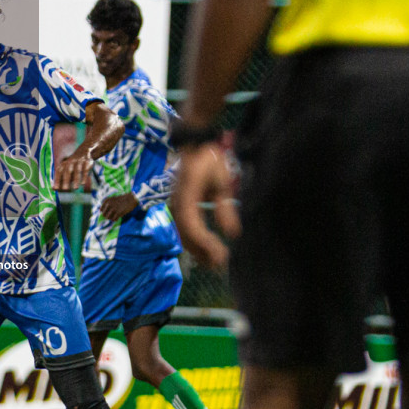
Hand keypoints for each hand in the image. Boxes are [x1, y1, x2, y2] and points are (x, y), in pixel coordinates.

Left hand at [54, 148, 91, 191]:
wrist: (84, 152)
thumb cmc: (73, 165)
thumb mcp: (66, 170)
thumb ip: (61, 178)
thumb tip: (53, 189)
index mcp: (64, 164)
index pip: (59, 172)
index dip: (57, 180)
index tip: (55, 188)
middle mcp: (70, 162)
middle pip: (67, 172)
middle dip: (66, 180)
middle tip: (65, 189)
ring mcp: (79, 162)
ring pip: (77, 171)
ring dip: (76, 179)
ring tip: (75, 188)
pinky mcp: (87, 163)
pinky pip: (85, 170)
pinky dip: (84, 177)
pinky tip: (83, 183)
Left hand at [99, 193, 138, 221]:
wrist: (131, 198)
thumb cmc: (122, 199)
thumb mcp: (113, 199)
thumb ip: (108, 204)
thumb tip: (103, 212)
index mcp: (107, 201)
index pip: (101, 210)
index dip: (104, 212)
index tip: (108, 212)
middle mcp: (109, 204)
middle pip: (104, 215)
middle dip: (107, 216)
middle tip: (111, 215)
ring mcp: (113, 209)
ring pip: (108, 218)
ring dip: (111, 218)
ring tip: (115, 216)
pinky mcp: (118, 213)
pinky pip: (114, 219)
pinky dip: (115, 219)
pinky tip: (118, 217)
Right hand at [172, 143, 239, 269]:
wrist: (194, 144)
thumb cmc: (210, 160)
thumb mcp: (222, 184)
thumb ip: (226, 209)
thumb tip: (232, 234)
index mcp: (186, 198)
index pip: (193, 227)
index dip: (206, 244)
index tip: (222, 256)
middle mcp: (177, 205)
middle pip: (186, 235)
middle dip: (202, 252)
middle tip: (220, 265)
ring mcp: (176, 205)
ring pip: (184, 234)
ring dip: (197, 249)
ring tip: (214, 261)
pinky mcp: (180, 205)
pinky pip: (185, 227)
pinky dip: (195, 240)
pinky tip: (206, 247)